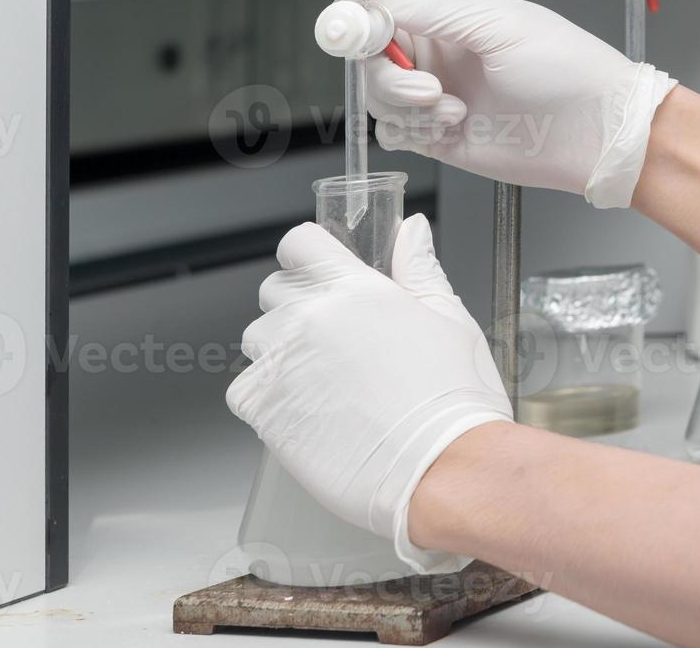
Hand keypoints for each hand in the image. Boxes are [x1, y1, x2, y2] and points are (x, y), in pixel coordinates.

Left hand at [226, 215, 511, 573]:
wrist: (444, 469)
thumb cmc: (455, 402)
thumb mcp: (450, 320)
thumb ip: (420, 269)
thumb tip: (410, 229)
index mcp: (355, 290)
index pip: (300, 244)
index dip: (310, 256)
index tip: (322, 274)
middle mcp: (310, 320)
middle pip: (274, 291)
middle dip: (297, 305)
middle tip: (334, 338)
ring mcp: (283, 365)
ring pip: (257, 341)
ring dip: (280, 352)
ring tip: (322, 382)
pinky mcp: (266, 412)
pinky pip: (244, 390)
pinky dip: (265, 398)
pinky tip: (306, 411)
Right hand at [365, 0, 677, 209]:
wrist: (596, 133)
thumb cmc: (566, 69)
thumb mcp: (496, 22)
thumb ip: (426, 7)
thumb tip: (365, 0)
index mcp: (447, 11)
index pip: (378, 0)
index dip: (359, 17)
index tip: (361, 35)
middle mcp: (436, 49)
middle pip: (368, 52)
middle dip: (387, 73)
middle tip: (428, 88)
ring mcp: (435, 93)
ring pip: (376, 95)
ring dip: (404, 106)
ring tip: (453, 110)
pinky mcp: (437, 134)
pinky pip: (392, 131)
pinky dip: (411, 132)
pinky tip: (453, 128)